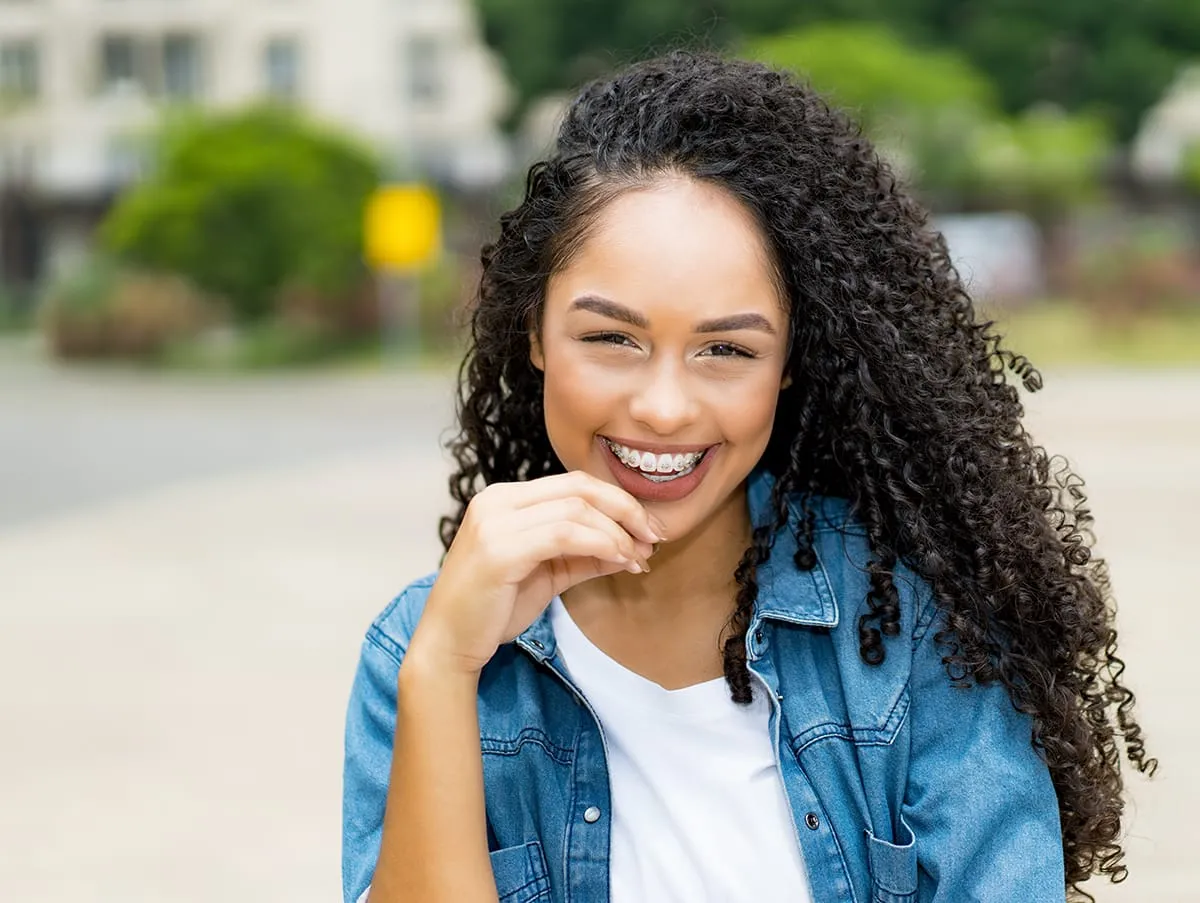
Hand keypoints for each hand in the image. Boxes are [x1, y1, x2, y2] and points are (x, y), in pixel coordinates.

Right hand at [407, 471, 664, 674]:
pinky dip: (600, 544)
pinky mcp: (499, 548)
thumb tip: (632, 548)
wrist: (449, 644)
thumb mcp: (547, 575)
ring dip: (617, 533)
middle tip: (653, 537)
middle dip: (625, 509)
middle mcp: (497, 500)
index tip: (647, 528)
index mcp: (504, 499)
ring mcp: (495, 521)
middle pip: (579, 487)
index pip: (573, 484)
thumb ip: (585, 556)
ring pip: (575, 510)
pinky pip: (564, 534)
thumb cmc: (492, 610)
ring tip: (637, 557)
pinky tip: (620, 561)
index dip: (617, 501)